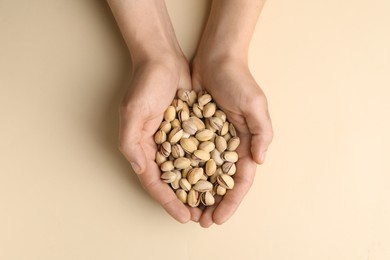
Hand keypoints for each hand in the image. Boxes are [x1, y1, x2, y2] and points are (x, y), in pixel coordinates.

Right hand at [119, 56, 201, 222]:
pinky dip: (208, 166)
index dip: (169, 202)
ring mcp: (176, 139)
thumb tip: (141, 170)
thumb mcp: (133, 112)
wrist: (163, 59)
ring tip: (213, 205)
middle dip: (186, 202)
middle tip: (203, 218)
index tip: (184, 217)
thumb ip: (131, 143)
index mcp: (143, 148)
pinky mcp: (190, 129)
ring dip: (200, 189)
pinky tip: (220, 177)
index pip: (156, 182)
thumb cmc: (145, 83)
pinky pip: (200, 152)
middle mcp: (159, 147)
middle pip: (173, 182)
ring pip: (189, 171)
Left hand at [191, 56, 273, 226]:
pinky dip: (183, 172)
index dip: (231, 201)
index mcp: (245, 143)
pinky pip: (188, 155)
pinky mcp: (194, 131)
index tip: (219, 218)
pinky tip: (175, 185)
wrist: (215, 59)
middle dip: (214, 203)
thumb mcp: (255, 104)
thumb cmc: (238, 80)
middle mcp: (228, 145)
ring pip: (204, 174)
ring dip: (197, 193)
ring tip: (188, 210)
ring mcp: (210, 140)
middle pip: (221, 182)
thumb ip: (261, 132)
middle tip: (202, 221)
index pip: (240, 180)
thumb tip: (259, 161)